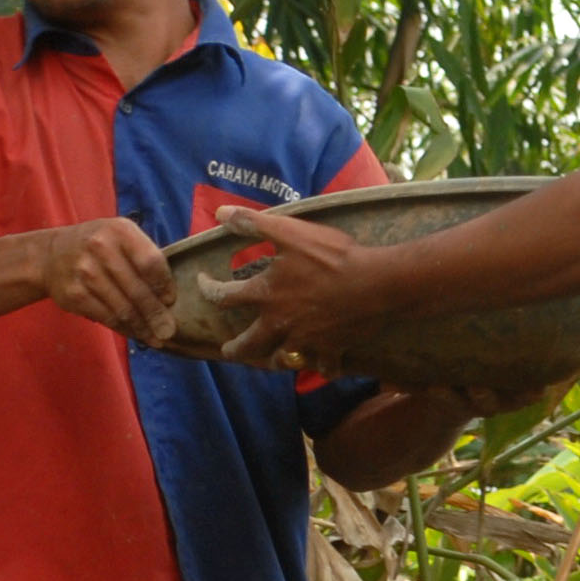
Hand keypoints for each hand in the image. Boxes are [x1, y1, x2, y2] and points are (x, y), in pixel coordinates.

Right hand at [36, 218, 176, 345]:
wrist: (51, 255)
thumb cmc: (98, 247)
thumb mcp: (120, 237)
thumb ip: (144, 258)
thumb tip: (167, 299)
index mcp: (119, 231)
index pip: (150, 262)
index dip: (163, 285)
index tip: (170, 300)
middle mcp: (100, 248)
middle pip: (137, 289)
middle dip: (156, 314)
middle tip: (169, 331)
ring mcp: (85, 272)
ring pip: (123, 308)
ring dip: (142, 327)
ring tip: (156, 338)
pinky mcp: (75, 294)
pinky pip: (107, 317)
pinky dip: (125, 329)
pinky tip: (136, 334)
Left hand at [208, 209, 391, 375]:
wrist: (376, 282)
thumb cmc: (332, 256)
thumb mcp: (290, 231)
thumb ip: (253, 223)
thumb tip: (220, 214)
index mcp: (266, 295)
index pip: (224, 296)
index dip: (208, 289)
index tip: (203, 284)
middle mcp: (280, 324)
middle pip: (248, 345)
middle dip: (235, 350)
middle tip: (228, 352)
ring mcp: (306, 340)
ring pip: (282, 360)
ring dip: (274, 359)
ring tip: (272, 358)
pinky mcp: (331, 350)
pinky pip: (323, 365)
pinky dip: (320, 366)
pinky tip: (321, 364)